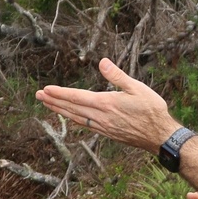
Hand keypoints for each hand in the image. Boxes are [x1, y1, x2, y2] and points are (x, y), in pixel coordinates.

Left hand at [35, 58, 179, 152]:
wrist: (160, 136)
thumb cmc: (152, 110)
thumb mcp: (137, 88)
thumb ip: (117, 76)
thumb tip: (102, 62)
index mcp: (106, 103)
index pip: (77, 97)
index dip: (60, 93)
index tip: (45, 89)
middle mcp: (101, 116)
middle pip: (71, 108)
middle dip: (53, 101)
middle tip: (37, 95)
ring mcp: (103, 126)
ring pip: (75, 117)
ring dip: (59, 110)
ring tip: (46, 104)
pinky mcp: (107, 133)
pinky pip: (84, 124)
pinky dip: (72, 119)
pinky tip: (68, 116)